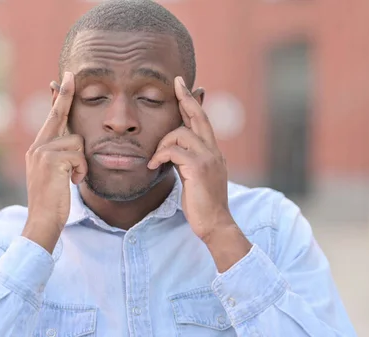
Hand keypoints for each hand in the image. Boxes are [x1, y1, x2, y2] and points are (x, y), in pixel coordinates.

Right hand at [23, 72, 86, 252]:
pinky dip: (81, 170)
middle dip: (65, 94)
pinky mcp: (51, 160)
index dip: (58, 99)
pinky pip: (79, 155)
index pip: (51, 119)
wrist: (43, 220)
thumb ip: (62, 156)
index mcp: (38, 149)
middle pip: (57, 115)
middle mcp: (37, 147)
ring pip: (77, 142)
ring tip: (72, 178)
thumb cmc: (54, 201)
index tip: (60, 81)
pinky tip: (72, 182)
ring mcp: (42, 152)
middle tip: (71, 74)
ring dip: (81, 162)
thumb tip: (74, 142)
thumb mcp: (56, 175)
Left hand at [148, 77, 250, 270]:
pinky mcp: (199, 168)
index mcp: (212, 152)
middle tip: (176, 83)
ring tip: (155, 159)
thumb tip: (175, 150)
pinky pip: (174, 150)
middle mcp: (213, 151)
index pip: (202, 121)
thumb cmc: (202, 204)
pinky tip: (154, 166)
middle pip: (199, 116)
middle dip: (186, 98)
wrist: (215, 224)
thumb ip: (188, 160)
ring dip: (162, 143)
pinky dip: (161, 155)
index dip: (193, 103)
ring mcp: (208, 158)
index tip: (185, 87)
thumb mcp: (195, 177)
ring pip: (181, 133)